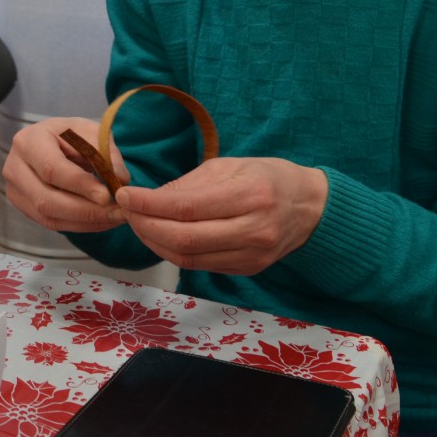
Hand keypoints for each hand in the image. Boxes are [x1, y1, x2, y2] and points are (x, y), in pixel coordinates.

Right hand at [2, 117, 126, 233]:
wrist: (54, 143)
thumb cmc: (72, 136)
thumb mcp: (92, 133)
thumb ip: (107, 153)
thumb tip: (119, 179)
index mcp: (29, 141)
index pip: (52, 169)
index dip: (80, 185)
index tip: (107, 196)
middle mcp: (14, 167)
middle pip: (46, 199)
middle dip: (85, 210)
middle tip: (116, 212)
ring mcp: (15, 190)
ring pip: (48, 217)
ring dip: (85, 222)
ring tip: (114, 218)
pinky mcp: (23, 207)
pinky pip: (51, 224)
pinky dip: (79, 225)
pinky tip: (101, 220)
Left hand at [116, 157, 327, 274]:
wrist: (311, 207)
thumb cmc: (268, 178)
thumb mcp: (229, 166)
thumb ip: (188, 185)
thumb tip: (149, 199)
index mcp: (250, 196)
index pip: (187, 208)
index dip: (149, 205)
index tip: (125, 196)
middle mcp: (253, 230)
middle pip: (184, 240)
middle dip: (146, 227)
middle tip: (127, 212)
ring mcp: (252, 256)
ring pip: (189, 259)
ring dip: (155, 244)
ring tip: (140, 225)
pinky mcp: (248, 270)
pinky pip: (202, 266)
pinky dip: (175, 253)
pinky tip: (163, 237)